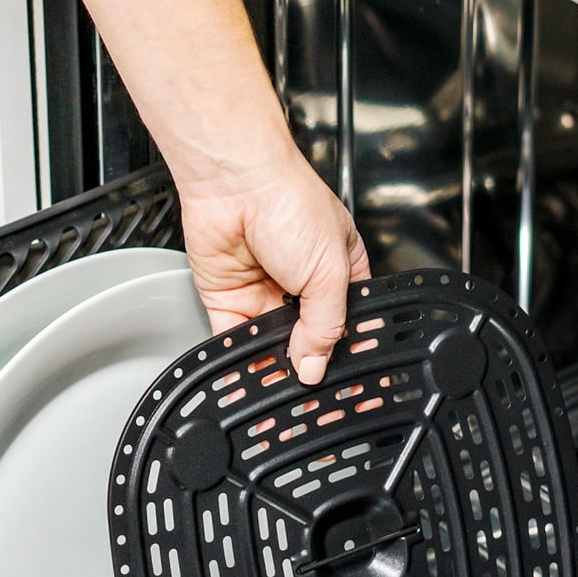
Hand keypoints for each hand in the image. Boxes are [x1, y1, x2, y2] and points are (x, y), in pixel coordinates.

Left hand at [175, 137, 370, 384]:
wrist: (235, 183)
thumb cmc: (290, 203)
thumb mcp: (329, 269)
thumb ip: (326, 324)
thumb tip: (318, 364)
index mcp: (339, 272)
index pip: (347, 325)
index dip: (347, 353)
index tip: (349, 384)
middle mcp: (302, 285)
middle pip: (308, 340)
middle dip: (309, 365)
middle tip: (312, 393)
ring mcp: (264, 294)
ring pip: (271, 346)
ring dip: (274, 368)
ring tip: (282, 391)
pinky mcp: (228, 301)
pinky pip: (234, 340)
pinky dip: (239, 360)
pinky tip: (249, 377)